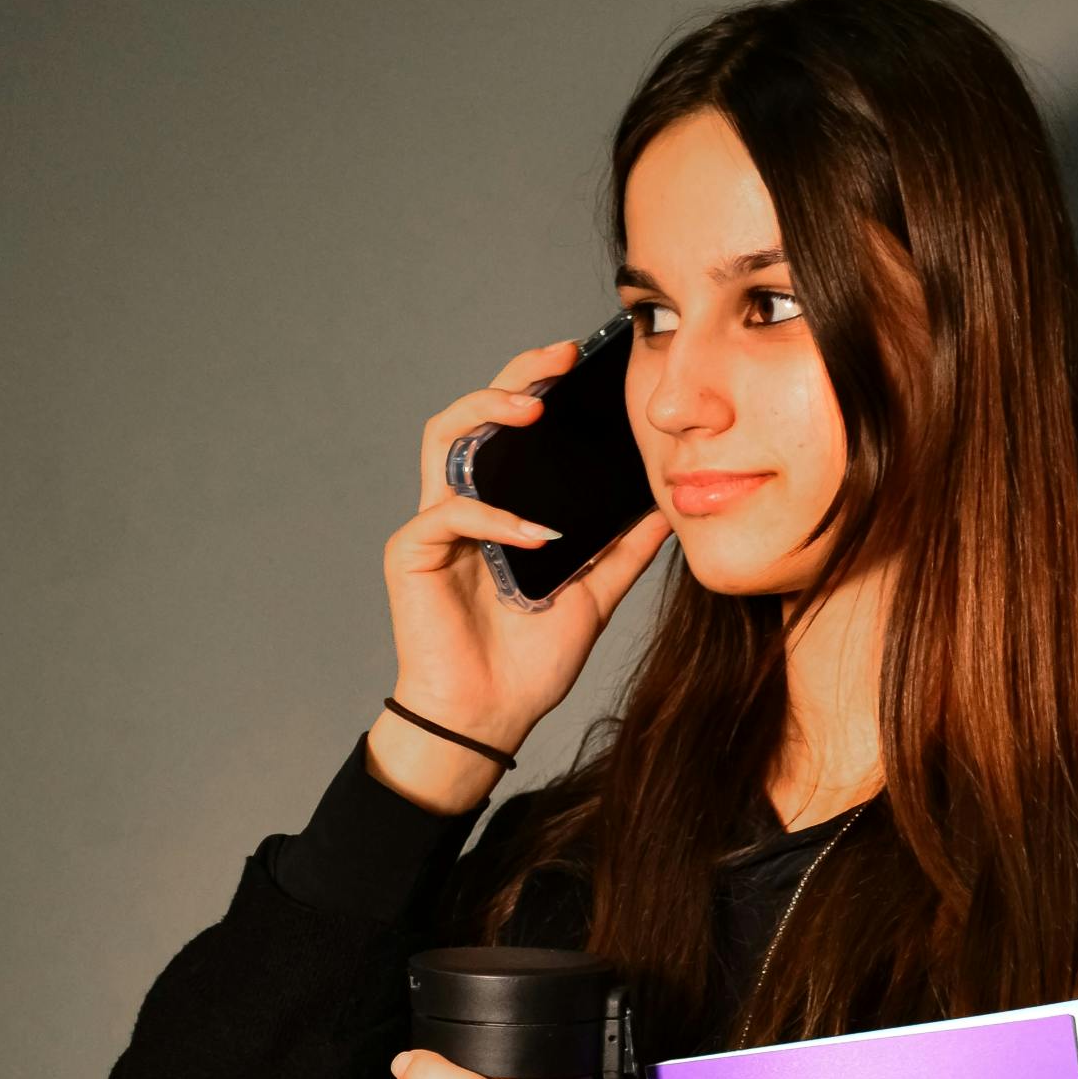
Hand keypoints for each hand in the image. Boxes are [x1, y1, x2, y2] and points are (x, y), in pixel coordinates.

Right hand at [382, 339, 672, 760]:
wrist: (490, 718)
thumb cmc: (528, 665)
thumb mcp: (592, 597)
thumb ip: (622, 553)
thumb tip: (665, 509)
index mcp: (498, 510)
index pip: (510, 431)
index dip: (536, 387)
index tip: (578, 365)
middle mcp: (461, 507)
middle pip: (473, 416)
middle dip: (513, 377)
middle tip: (556, 360)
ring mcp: (432, 528)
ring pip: (443, 441)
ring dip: (484, 414)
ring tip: (530, 408)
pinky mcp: (411, 555)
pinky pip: (448, 515)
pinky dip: (492, 518)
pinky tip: (532, 534)